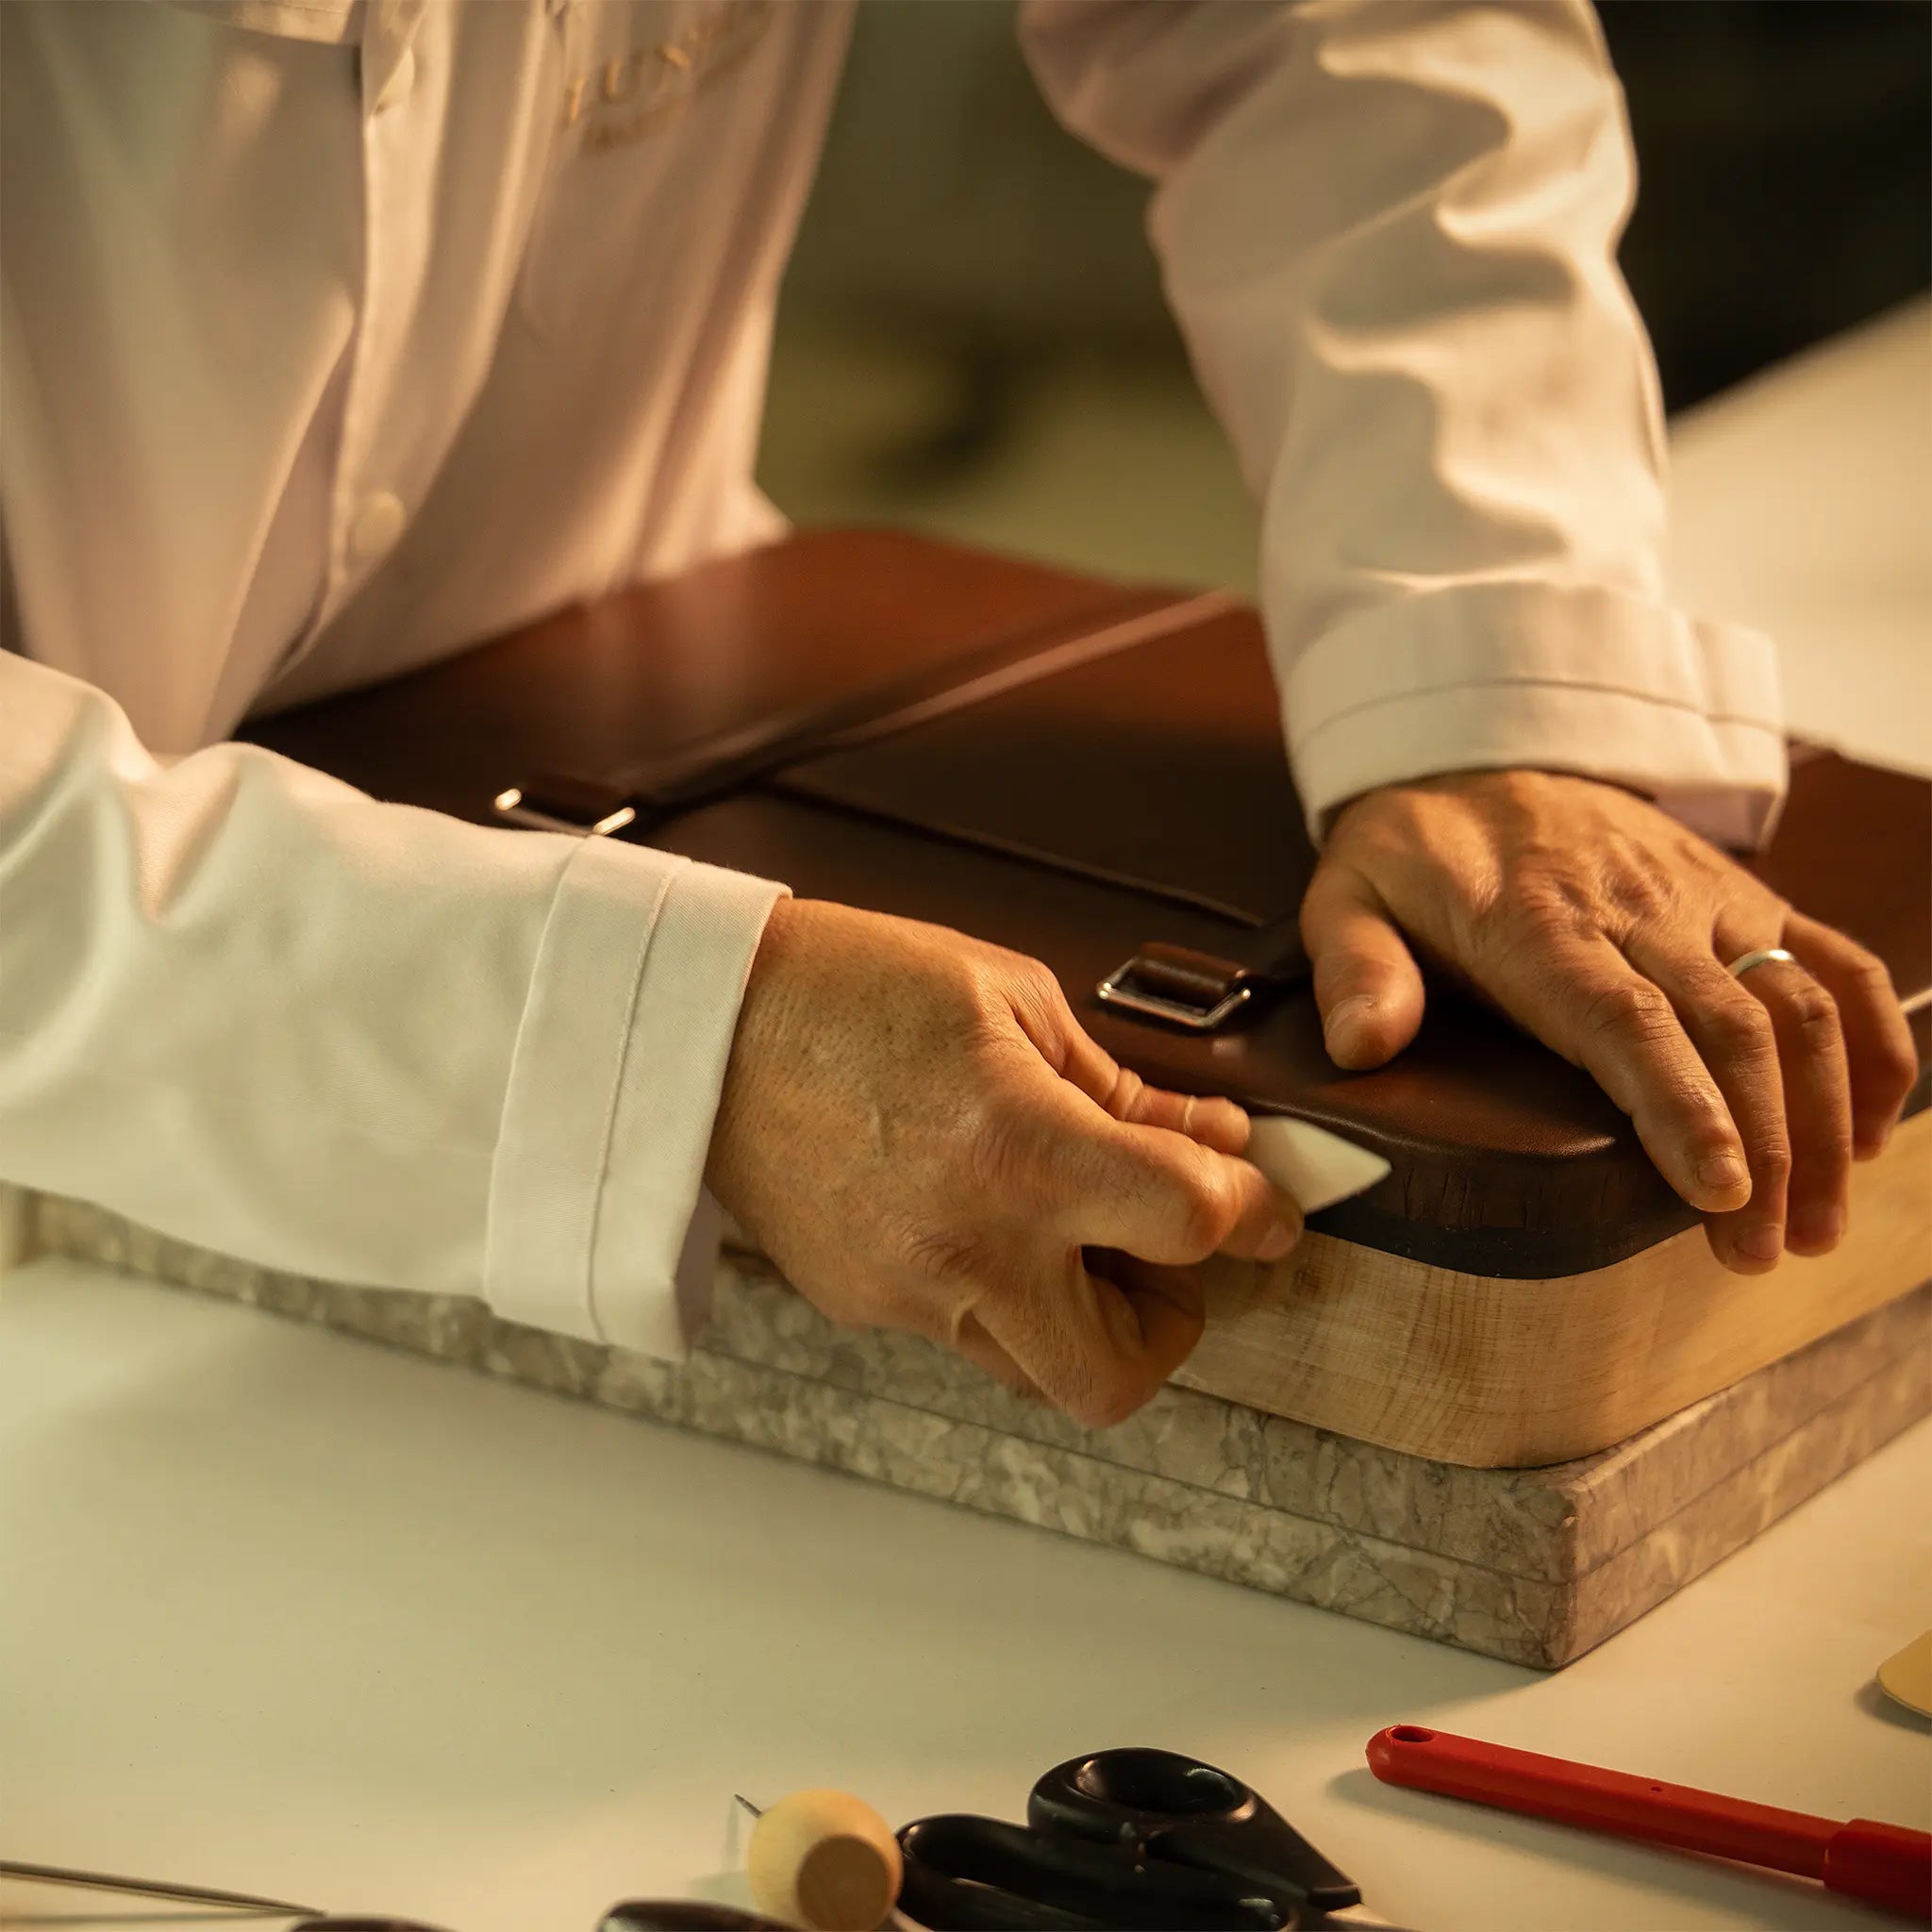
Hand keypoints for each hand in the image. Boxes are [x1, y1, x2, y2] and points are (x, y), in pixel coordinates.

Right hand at [706, 900, 1300, 1425]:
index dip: (1254, 1213)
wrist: (701, 1026)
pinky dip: (998, 1289)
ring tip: (1063, 1227)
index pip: (1190, 1224)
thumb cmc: (850, 987)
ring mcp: (906, 1292)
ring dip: (1080, 1320)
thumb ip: (1123, 1089)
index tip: (1264, 1203)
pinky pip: (962, 1330)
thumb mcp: (1013, 1001)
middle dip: (1165, 1325)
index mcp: (1018, 1149)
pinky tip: (975, 1210)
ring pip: (1036, 1370)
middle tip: (1157, 1254)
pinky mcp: (861, 1306)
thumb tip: (1211, 1138)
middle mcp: (967, 1246)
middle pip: (1117, 1377)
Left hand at [1302, 770, 1917, 1270]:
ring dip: (1823, 1118)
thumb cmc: (1415, 850)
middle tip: (1763, 1251)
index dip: (1681, 1105)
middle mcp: (1638, 909)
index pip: (1625, 1019)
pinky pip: (1836, 958)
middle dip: (1765, 1147)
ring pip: (1798, 1004)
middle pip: (1729, 1029)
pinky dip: (1874, 1042)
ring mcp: (1704, 899)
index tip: (1720, 1190)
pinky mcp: (1743, 894)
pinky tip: (1870, 1129)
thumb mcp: (1348, 892)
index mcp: (1538, 922)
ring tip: (1815, 1222)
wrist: (1477, 755)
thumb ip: (1356, 969)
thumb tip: (1364, 1044)